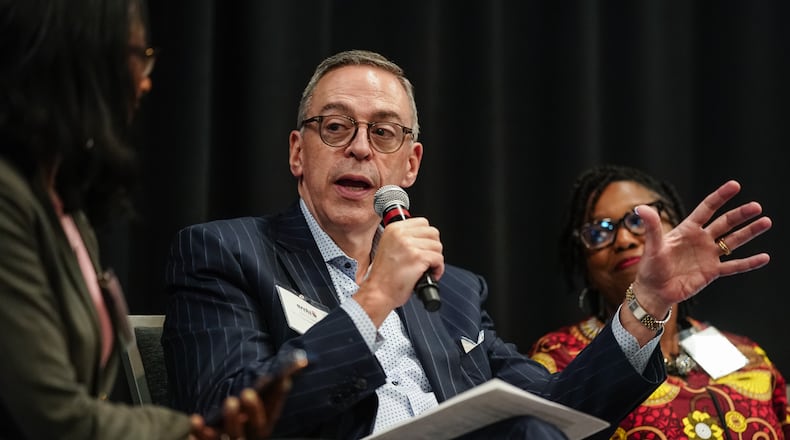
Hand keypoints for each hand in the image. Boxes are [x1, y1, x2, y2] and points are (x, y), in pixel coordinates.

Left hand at [188, 350, 307, 439]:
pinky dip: (200, 433)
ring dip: (232, 421)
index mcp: (264, 424)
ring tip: (230, 401)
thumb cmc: (243, 416)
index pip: (275, 411)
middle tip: (248, 393)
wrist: (227, 438)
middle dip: (255, 411)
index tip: (284, 380)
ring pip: (234, 437)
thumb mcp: (257, 400)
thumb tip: (300, 360)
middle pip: (257, 428)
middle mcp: (251, 436)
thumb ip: (275, 383)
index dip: (279, 396)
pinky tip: (195, 419)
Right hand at [357, 217, 443, 324]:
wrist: (378, 292)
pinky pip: (439, 259)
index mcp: (393, 229)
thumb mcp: (389, 247)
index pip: (423, 223)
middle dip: (433, 247)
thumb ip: (404, 238)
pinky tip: (430, 274)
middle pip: (433, 233)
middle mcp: (400, 234)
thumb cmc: (383, 276)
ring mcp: (409, 245)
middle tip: (427, 259)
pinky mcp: (417, 257)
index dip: (427, 237)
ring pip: (437, 246)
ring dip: (436, 259)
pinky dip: (438, 269)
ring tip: (427, 268)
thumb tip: (424, 238)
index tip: (424, 247)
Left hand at [631, 180, 770, 317]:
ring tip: (766, 222)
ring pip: (733, 241)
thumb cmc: (650, 268)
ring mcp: (708, 256)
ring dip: (749, 232)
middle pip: (724, 223)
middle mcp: (701, 240)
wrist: (654, 292)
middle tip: (756, 206)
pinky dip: (749, 263)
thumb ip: (651, 227)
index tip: (735, 185)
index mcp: (687, 230)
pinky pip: (734, 266)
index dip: (720, 197)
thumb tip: (641, 208)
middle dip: (740, 214)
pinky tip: (764, 257)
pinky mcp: (712, 272)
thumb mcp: (652, 246)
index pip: (706, 209)